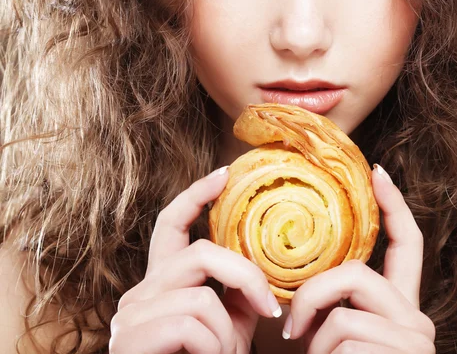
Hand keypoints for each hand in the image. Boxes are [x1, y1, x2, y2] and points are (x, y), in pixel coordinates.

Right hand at [109, 166, 281, 353]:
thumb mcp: (229, 330)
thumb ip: (239, 297)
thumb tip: (263, 273)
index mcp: (163, 284)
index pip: (171, 225)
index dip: (196, 196)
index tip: (224, 174)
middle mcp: (140, 293)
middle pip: (200, 254)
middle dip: (245, 278)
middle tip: (270, 309)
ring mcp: (131, 316)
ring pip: (202, 295)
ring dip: (228, 332)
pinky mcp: (131, 339)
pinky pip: (192, 323)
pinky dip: (215, 346)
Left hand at [284, 164, 435, 353]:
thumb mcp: (330, 332)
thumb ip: (330, 301)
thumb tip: (297, 274)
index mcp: (400, 305)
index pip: (407, 245)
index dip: (393, 205)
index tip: (377, 171)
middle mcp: (417, 319)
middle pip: (356, 275)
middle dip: (311, 297)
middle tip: (291, 328)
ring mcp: (415, 340)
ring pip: (343, 317)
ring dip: (315, 344)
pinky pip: (343, 343)